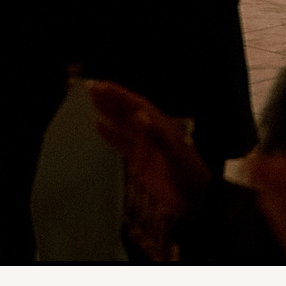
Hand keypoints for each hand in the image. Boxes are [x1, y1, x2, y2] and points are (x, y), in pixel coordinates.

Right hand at [86, 80, 206, 257]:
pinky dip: (110, 134)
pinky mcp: (140, 160)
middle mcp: (151, 132)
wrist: (194, 200)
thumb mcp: (174, 155)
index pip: (137, 105)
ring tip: (92, 101)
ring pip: (123, 124)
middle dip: (111, 99)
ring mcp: (145, 146)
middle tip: (91, 88)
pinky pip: (122, 142)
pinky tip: (98, 126)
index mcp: (160, 127)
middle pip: (128, 111)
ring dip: (109, 112)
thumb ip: (157, 136)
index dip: (120, 95)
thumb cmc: (187, 175)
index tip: (102, 86)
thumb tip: (139, 115)